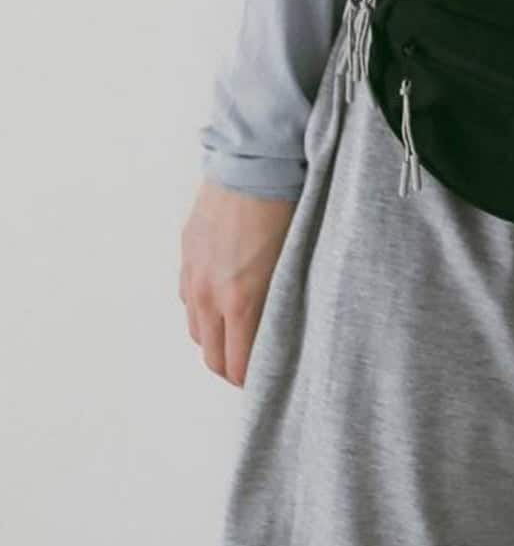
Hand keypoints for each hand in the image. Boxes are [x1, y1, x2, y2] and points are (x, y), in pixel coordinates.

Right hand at [180, 180, 296, 386]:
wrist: (255, 161)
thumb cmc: (287, 208)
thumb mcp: (293, 263)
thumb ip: (281, 303)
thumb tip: (282, 332)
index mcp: (241, 300)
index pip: (237, 365)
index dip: (251, 382)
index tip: (268, 384)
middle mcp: (210, 294)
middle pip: (212, 356)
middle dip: (232, 369)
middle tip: (254, 370)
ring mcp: (194, 274)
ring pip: (197, 330)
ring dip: (215, 341)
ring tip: (239, 339)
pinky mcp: (187, 255)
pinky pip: (188, 299)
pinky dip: (202, 312)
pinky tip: (221, 305)